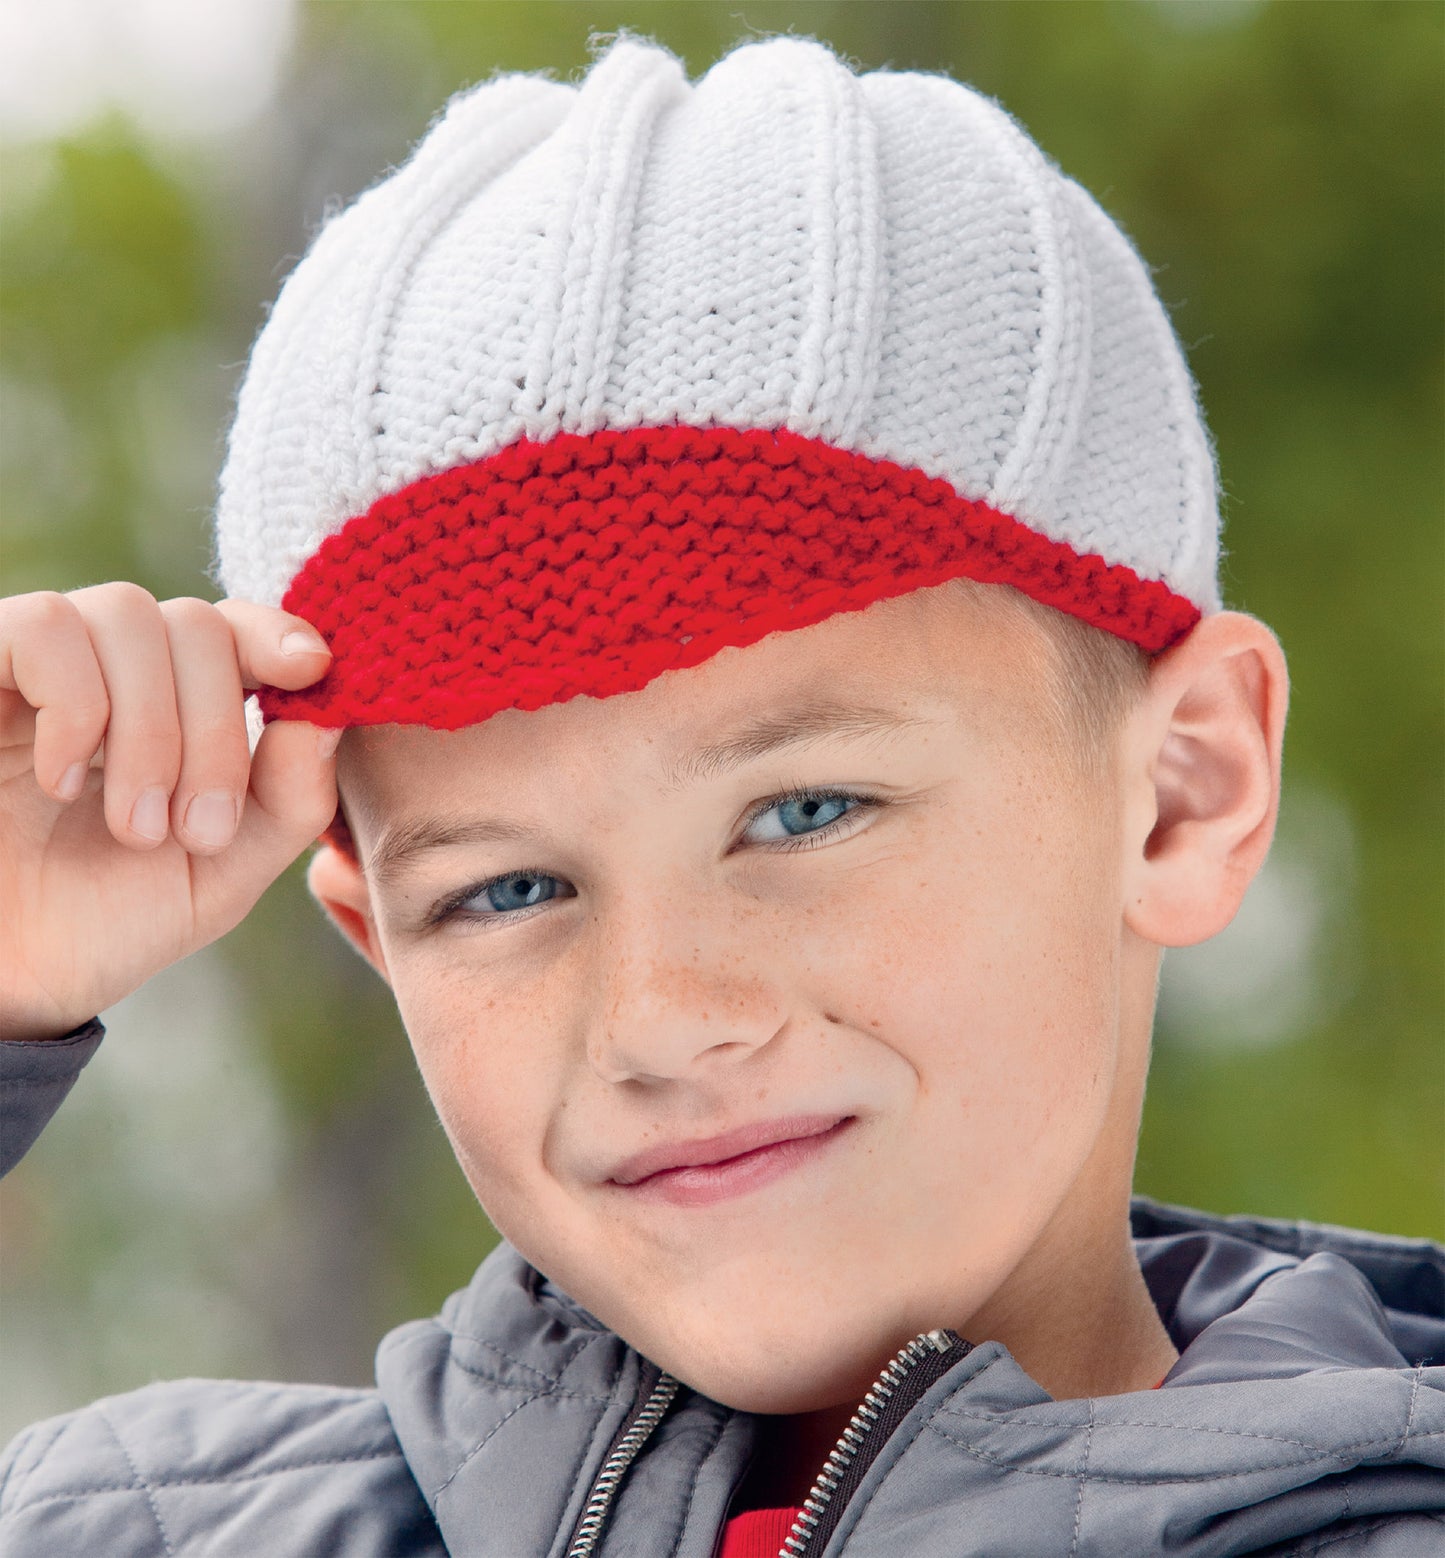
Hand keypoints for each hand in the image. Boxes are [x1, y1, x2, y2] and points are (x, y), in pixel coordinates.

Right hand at [0, 585, 339, 1040]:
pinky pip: (44, 627)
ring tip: (134, 827)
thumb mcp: (224, 871)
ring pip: (126, 614)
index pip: (235, 625)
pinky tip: (62, 783)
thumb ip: (289, 800)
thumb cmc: (105, 923)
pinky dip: (77, 705)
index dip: (277, 632)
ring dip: (151, 726)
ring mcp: (39, 666)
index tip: (311, 668)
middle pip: (195, 623)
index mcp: (177, 705)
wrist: (6, 980)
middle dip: (215, 728)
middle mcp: (110, 670)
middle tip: (197, 831)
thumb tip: (327, 715)